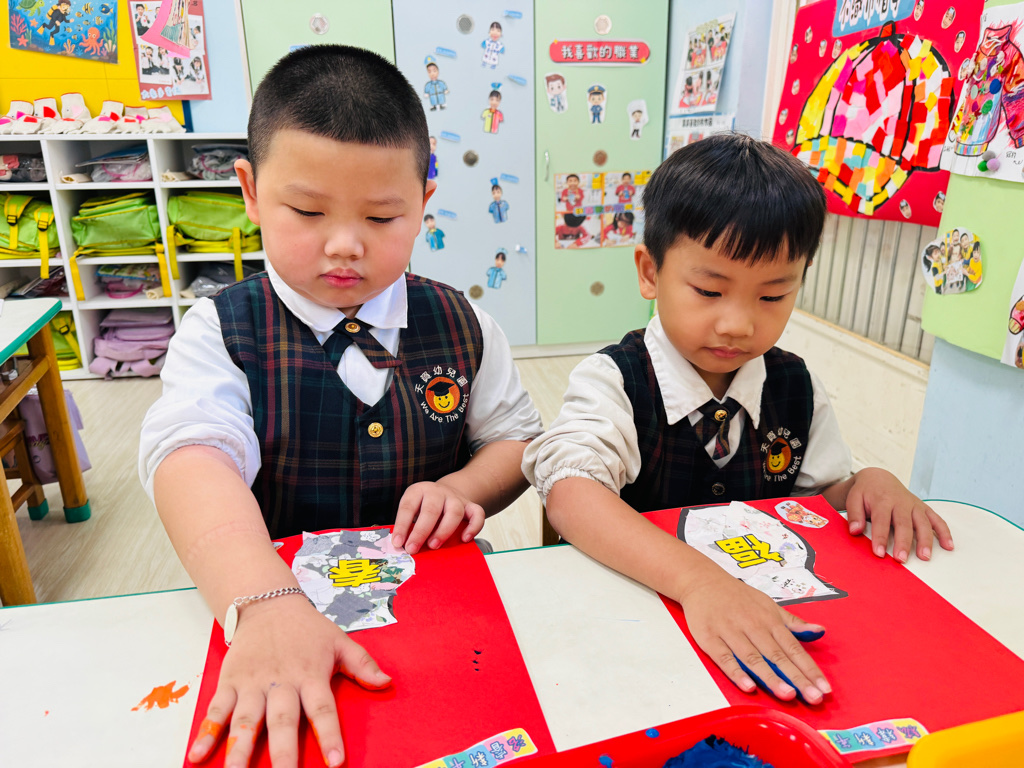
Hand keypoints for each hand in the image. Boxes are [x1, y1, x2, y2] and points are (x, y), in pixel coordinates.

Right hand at [187, 596, 390, 767]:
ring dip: (239, 751)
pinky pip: (217, 710)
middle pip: (282, 722)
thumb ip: (363, 664)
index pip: (323, 709)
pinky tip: (196, 756)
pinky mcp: (229, 682)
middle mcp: (281, 683)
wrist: (268, 603)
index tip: (335, 762)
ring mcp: (252, 684)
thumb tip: (387, 683)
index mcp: (310, 675)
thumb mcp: (340, 641)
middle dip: (283, 754)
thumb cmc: (307, 629)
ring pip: (246, 721)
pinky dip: (206, 733)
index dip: (329, 735)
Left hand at [391, 481, 484, 553]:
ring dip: (443, 531)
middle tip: (413, 549)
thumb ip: (408, 526)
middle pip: (431, 510)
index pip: (408, 507)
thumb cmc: (424, 508)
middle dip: (421, 532)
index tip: (398, 543)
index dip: (402, 526)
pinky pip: (477, 514)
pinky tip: (465, 539)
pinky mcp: (470, 506)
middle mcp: (437, 492)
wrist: (445, 493)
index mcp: (418, 491)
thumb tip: (402, 547)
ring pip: (454, 512)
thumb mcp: (412, 510)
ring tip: (434, 546)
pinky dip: (473, 527)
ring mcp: (455, 498)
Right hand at [679, 570, 829, 704]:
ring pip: (753, 658)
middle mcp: (752, 626)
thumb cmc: (738, 596)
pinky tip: (748, 686)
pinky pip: (724, 657)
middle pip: (777, 655)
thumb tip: (820, 631)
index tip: (825, 688)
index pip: (793, 648)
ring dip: (770, 677)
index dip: (810, 669)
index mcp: (769, 619)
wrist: (702, 581)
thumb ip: (792, 622)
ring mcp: (730, 632)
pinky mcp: (709, 638)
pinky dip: (736, 672)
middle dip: (796, 677)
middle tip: (814, 698)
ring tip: (787, 694)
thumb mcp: (768, 604)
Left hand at [845, 468, 953, 562]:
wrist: (879, 478)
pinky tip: (948, 546)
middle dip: (903, 542)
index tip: (879, 553)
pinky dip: (944, 532)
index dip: (880, 537)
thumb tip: (855, 530)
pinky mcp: (923, 508)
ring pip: (923, 523)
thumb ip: (854, 514)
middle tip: (901, 559)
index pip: (881, 520)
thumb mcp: (854, 498)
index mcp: (883, 500)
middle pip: (904, 524)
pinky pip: (937, 520)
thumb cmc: (866, 492)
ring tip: (925, 557)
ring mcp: (914, 505)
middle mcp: (901, 502)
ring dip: (925, 540)